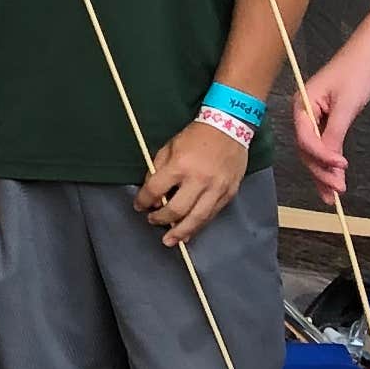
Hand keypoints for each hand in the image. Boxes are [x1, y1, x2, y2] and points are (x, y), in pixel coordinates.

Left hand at [133, 120, 248, 247]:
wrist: (229, 127)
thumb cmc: (196, 137)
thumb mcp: (169, 147)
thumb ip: (158, 171)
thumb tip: (153, 196)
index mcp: (180, 165)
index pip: (156, 190)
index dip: (144, 201)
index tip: (140, 206)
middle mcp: (199, 180)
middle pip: (177, 210)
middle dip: (161, 219)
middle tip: (153, 221)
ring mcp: (216, 188)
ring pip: (197, 218)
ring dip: (181, 232)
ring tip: (171, 241)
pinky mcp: (229, 193)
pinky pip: (212, 214)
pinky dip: (199, 225)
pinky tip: (189, 232)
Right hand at [290, 41, 369, 200]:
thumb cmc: (356, 74)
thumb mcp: (346, 106)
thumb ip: (335, 134)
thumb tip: (329, 163)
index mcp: (301, 105)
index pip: (305, 138)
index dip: (321, 156)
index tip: (341, 168)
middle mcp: (303, 113)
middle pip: (306, 149)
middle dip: (321, 171)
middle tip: (338, 191)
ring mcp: (314, 117)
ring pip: (314, 151)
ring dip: (324, 172)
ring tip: (334, 194)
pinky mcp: (327, 120)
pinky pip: (324, 145)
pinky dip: (330, 161)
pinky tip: (335, 177)